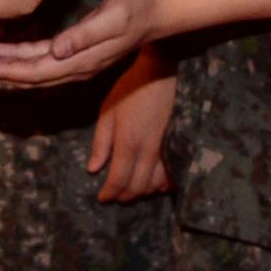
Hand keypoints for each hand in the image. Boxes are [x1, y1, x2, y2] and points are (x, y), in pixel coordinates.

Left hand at [0, 0, 160, 86]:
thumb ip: (85, 35)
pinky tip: (1, 51)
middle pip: (28, 76)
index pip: (35, 72)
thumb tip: (58, 49)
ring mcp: (74, 60)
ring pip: (31, 70)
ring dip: (3, 67)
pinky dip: (19, 56)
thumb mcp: (114, 17)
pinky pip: (40, 58)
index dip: (6, 71)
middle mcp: (74, 66)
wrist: (156, 11)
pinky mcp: (74, 49)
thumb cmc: (136, 9)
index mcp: (80, 60)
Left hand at [88, 53, 175, 202]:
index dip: (109, 193)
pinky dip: (161, 184)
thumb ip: (100, 143)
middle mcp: (149, 150)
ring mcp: (166, 149)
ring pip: (155, 185)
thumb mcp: (107, 112)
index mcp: (128, 142)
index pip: (118, 180)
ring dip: (141, 192)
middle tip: (113, 196)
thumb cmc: (130, 88)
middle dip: (124, 196)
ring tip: (129, 189)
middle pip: (137, 187)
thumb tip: (93, 169)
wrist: (161, 72)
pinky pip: (171, 174)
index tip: (101, 198)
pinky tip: (153, 183)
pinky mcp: (177, 145)